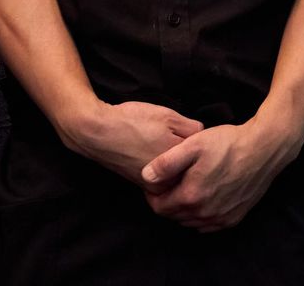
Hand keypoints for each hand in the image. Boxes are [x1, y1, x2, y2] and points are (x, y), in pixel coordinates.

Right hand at [63, 99, 203, 186]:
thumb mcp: (167, 115)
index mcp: (180, 165)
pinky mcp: (145, 187)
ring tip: (158, 142)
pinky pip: (165, 177)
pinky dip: (164, 167)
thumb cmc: (133, 121)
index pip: (203, 155)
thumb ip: (191, 128)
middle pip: (191, 168)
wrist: (98, 133)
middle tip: (168, 136)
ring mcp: (157, 188)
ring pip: (177, 173)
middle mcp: (171, 183)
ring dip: (175, 162)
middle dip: (188, 154)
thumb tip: (204, 136)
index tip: (187, 132)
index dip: (196, 139)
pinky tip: (151, 149)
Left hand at [140, 117, 296, 231]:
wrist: (262, 149)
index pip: (160, 208)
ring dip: (183, 209)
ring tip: (183, 187)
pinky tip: (201, 197)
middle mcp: (205, 214)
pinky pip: (209, 225)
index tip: (152, 182)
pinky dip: (200, 216)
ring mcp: (221, 218)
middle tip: (167, 183)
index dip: (151, 195)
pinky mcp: (234, 218)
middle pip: (174, 216)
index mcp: (191, 196)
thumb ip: (166, 163)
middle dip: (166, 202)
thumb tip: (145, 176)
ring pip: (191, 222)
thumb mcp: (192, 145)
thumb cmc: (226, 144)